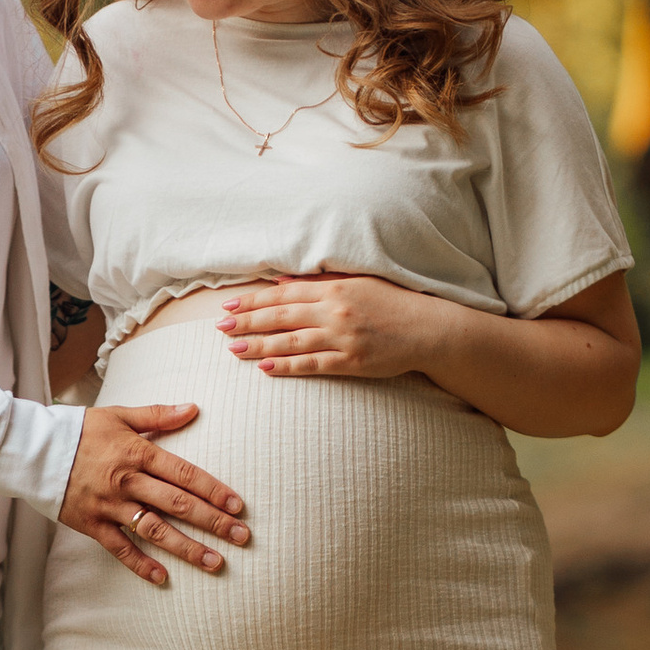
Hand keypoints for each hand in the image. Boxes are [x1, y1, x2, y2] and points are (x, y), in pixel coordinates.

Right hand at [59, 401, 249, 583]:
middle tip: (242, 537)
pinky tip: (162, 578)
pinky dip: (140, 564)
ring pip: (155, 530)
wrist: (33, 450)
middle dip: (213, 522)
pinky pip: (119, 549)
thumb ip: (158, 415)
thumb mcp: (119, 415)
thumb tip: (193, 409)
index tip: (238, 506)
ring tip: (215, 562)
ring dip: (187, 548)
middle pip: (178, 505)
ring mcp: (109, 506)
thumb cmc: (79, 430)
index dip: (214, 490)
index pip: (185, 474)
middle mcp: (127, 482)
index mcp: (137, 453)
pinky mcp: (92, 525)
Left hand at [218, 271, 439, 380]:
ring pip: (291, 341)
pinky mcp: (352, 362)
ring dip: (259, 345)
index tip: (229, 306)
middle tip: (220, 328)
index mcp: (334, 288)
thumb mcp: (357, 282)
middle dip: (247, 322)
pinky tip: (265, 368)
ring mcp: (343, 337)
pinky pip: (313, 365)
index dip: (254, 301)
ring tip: (233, 350)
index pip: (284, 294)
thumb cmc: (393, 303)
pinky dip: (288, 366)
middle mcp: (335, 311)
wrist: (428, 329)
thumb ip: (319, 282)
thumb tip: (282, 283)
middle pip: (281, 316)